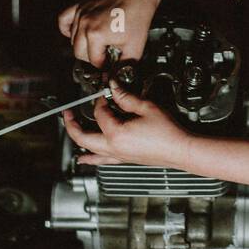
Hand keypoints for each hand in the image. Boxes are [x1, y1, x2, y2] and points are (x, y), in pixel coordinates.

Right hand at [56, 0, 158, 65]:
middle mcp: (85, 24)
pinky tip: (76, 34)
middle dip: (93, 58)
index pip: (93, 61)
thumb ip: (124, 66)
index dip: (104, 66)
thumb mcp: (135, 46)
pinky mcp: (80, 5)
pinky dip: (66, 29)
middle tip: (105, 57)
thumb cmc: (138, 14)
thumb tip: (115, 79)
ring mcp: (80, 13)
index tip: (110, 65)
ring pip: (72, 40)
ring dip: (84, 46)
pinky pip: (63, 19)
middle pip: (79, 53)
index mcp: (96, 35)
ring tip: (98, 45)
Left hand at [62, 85, 191, 168]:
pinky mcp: (124, 159)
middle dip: (72, 124)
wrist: (180, 149)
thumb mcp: (146, 108)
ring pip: (89, 151)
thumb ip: (126, 98)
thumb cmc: (167, 132)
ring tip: (71, 131)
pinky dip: (90, 159)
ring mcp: (117, 156)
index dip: (101, 100)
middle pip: (82, 137)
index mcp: (116, 134)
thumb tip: (114, 88)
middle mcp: (113, 148)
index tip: (105, 92)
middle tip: (68, 113)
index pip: (100, 113)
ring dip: (77, 140)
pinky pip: (101, 161)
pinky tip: (84, 159)